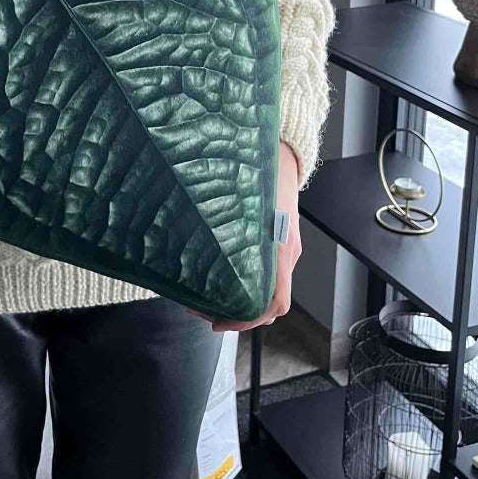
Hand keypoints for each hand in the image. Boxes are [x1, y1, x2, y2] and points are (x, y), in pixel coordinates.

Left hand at [189, 141, 301, 331]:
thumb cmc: (263, 173)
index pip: (275, 302)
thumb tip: (190, 228)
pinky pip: (268, 274)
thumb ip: (228, 217)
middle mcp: (286, 254)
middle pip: (270, 305)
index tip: (219, 322)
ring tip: (207, 298)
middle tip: (202, 311)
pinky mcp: (280, 244)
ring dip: (241, 301)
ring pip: (268, 291)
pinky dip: (247, 283)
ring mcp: (285, 250)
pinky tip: (222, 275)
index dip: (249, 319)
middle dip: (238, 316)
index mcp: (281, 248)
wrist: (286, 156)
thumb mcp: (246, 196)